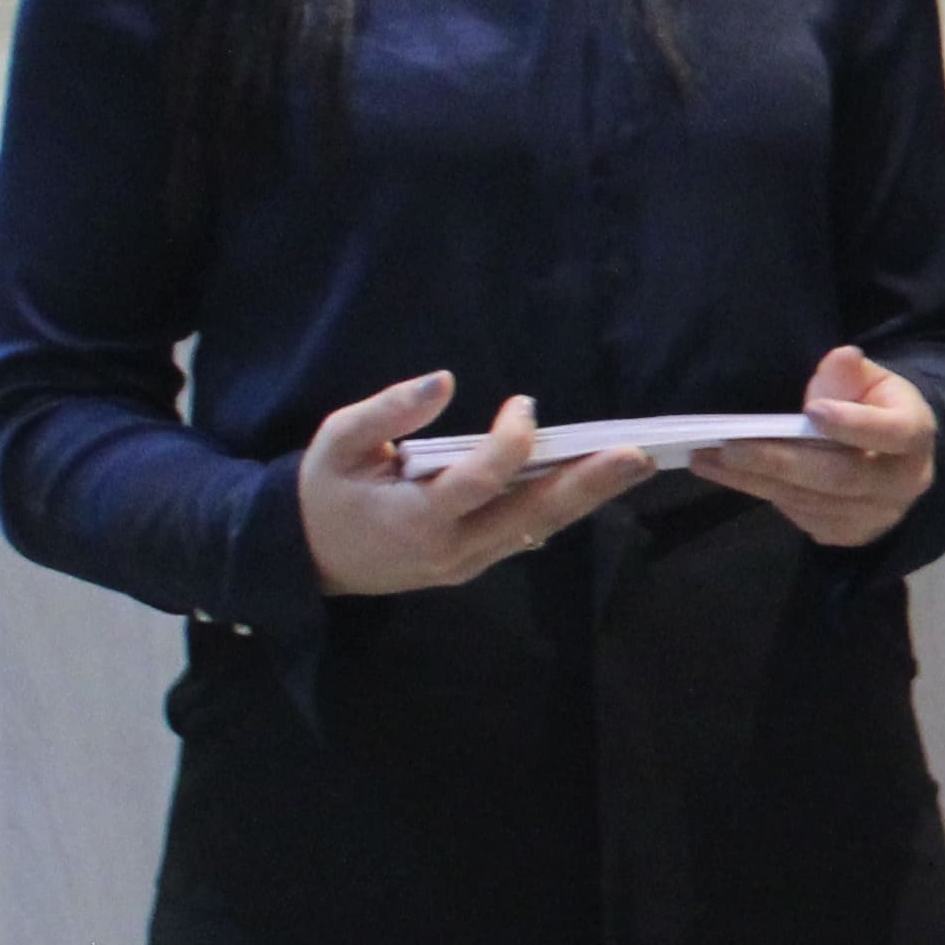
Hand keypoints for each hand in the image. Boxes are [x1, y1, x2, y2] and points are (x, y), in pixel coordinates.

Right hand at [295, 375, 650, 597]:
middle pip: (532, 514)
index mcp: (415, 518)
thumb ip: (387, 412)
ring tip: (636, 464)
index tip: (523, 405)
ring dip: (589, 495)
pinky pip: (527, 534)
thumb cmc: (324, 492)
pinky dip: (563, 507)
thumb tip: (444, 380)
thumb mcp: (337, 442)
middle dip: (587, 482)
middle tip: (637, 454)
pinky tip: (599, 481)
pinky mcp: (477, 564)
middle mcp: (452, 548)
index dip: (510, 442)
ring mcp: (469, 563)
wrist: (308, 559)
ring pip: (540, 527)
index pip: (480, 480)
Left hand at [691, 348, 941, 550]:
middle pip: (840, 476)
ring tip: (708, 459)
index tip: (812, 410)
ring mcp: (877, 515)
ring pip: (812, 501)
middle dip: (780, 461)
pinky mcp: (850, 534)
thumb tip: (842, 357)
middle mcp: (904, 483)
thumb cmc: (874, 408)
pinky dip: (766, 495)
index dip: (853, 424)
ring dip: (756, 480)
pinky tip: (734, 476)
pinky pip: (803, 517)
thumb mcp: (869, 381)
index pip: (890, 433)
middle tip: (729, 446)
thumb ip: (849, 375)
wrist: (893, 459)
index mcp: (915, 435)